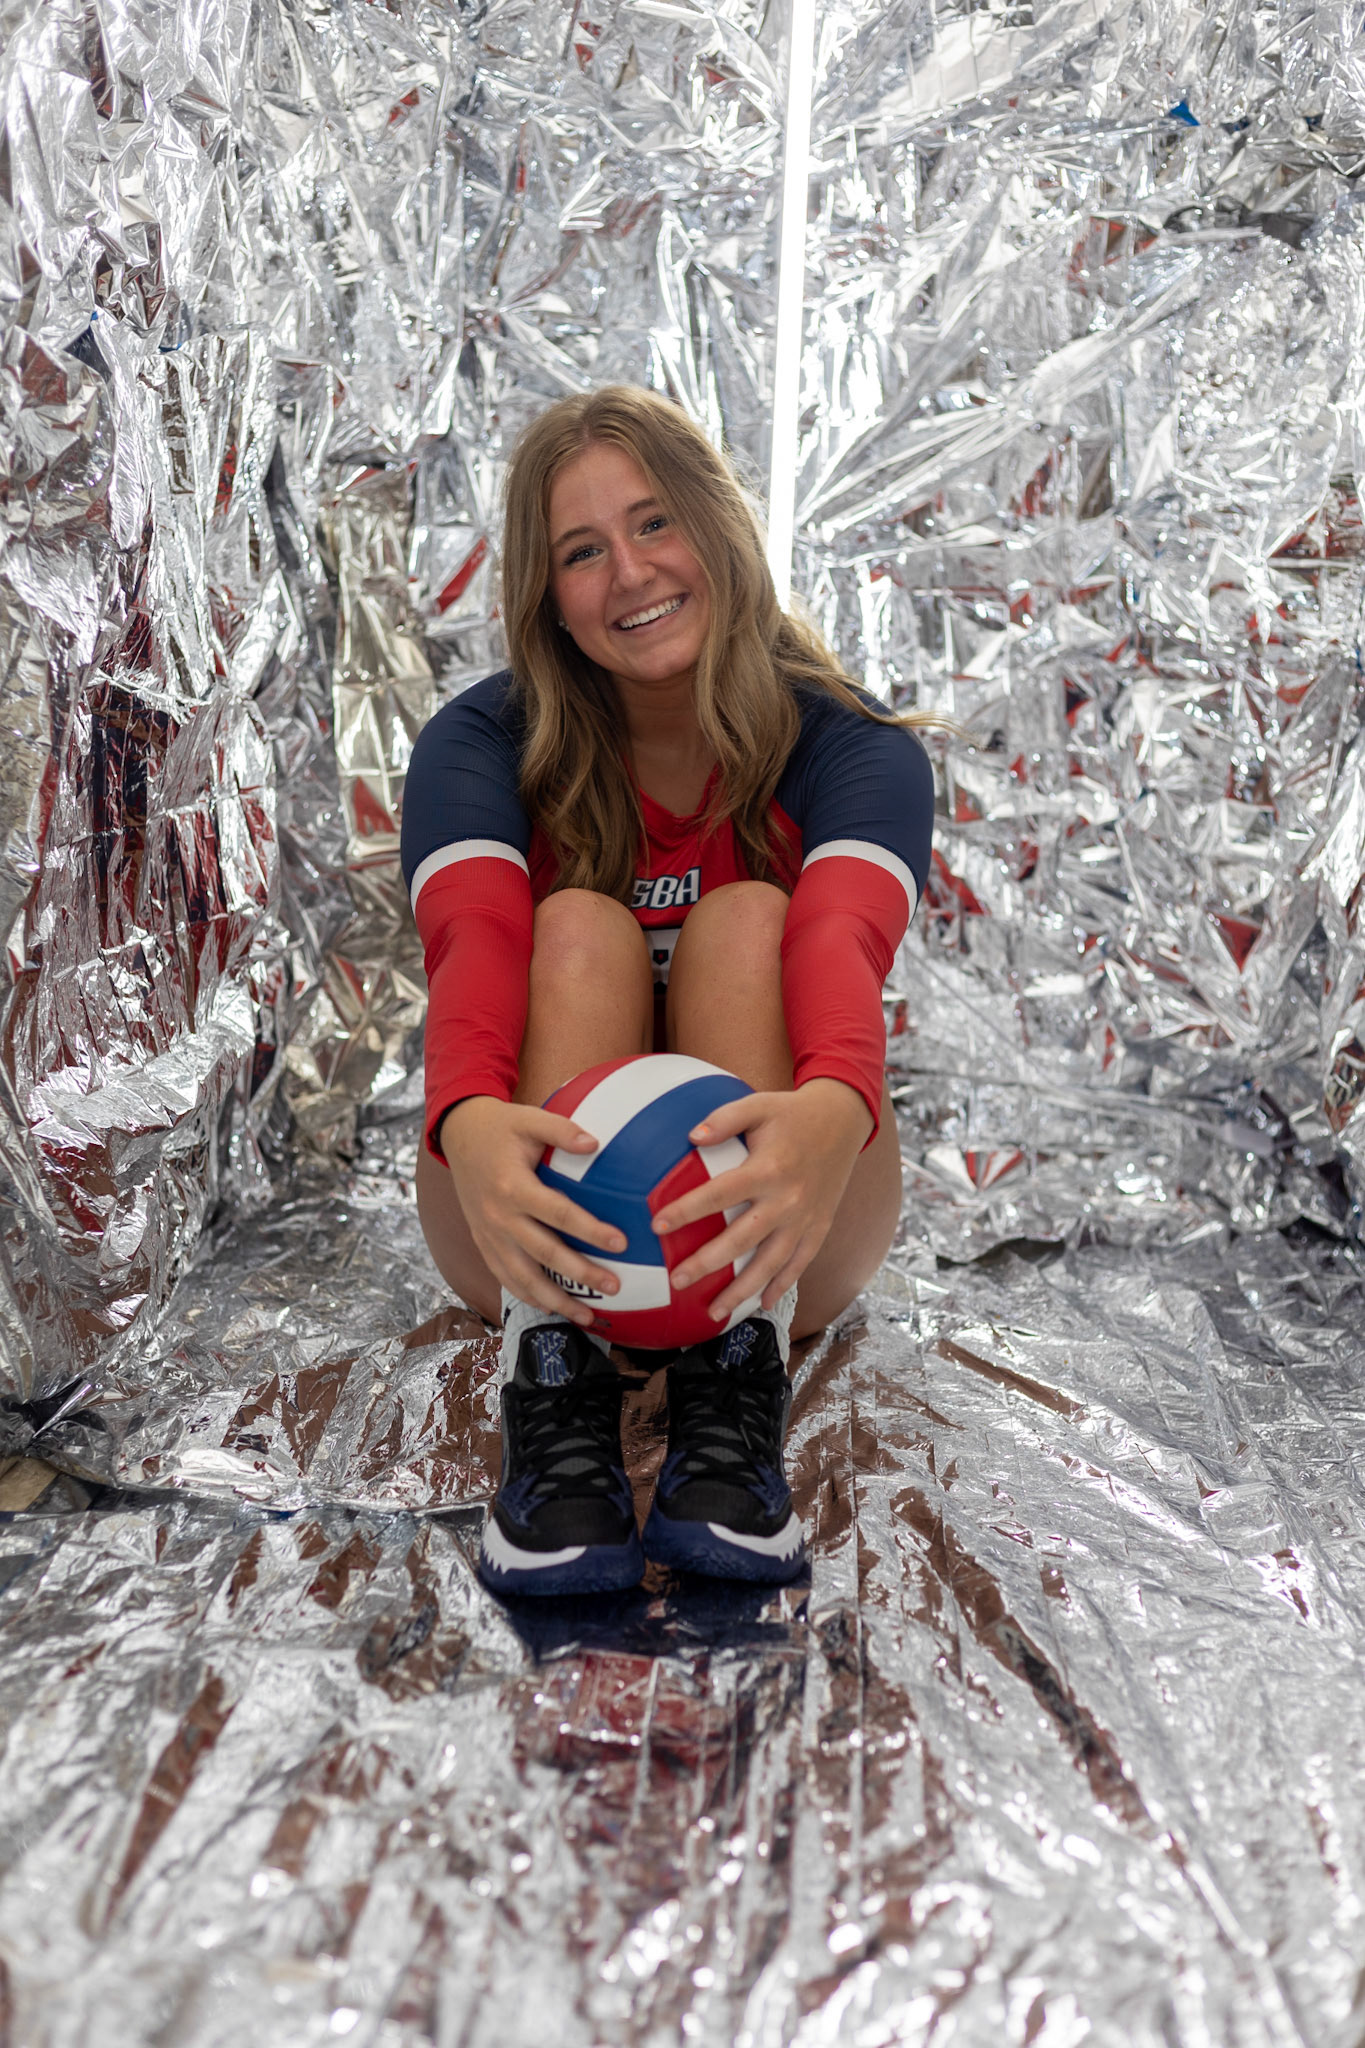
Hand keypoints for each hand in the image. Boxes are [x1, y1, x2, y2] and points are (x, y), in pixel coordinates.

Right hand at [439, 1096, 626, 1326]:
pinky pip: (505, 1277)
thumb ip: (562, 1130)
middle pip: (544, 1253)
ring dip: (556, 1300)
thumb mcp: (529, 1119)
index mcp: (513, 1186)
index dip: (590, 1230)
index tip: (620, 1243)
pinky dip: (529, 1297)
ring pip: (523, 1277)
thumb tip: (595, 1144)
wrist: (457, 1136)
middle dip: (581, 1274)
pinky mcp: (483, 1243)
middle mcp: (499, 1216)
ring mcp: (489, 1234)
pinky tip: (552, 1309)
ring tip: (587, 1316)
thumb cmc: (501, 1127)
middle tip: (615, 1286)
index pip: (558, 1213)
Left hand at [651, 1078, 873, 1323]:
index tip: (657, 1224)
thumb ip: (724, 1119)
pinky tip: (763, 1305)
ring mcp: (806, 1218)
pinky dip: (782, 1287)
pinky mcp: (820, 1228)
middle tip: (677, 1281)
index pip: (720, 1194)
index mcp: (768, 1168)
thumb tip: (690, 1137)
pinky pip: (800, 1264)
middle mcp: (788, 1199)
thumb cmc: (792, 1113)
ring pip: (771, 1263)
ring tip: (714, 1312)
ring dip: (742, 1290)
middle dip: (708, 1263)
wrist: (844, 1121)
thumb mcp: (758, 1105)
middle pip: (742, 1238)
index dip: (688, 1210)